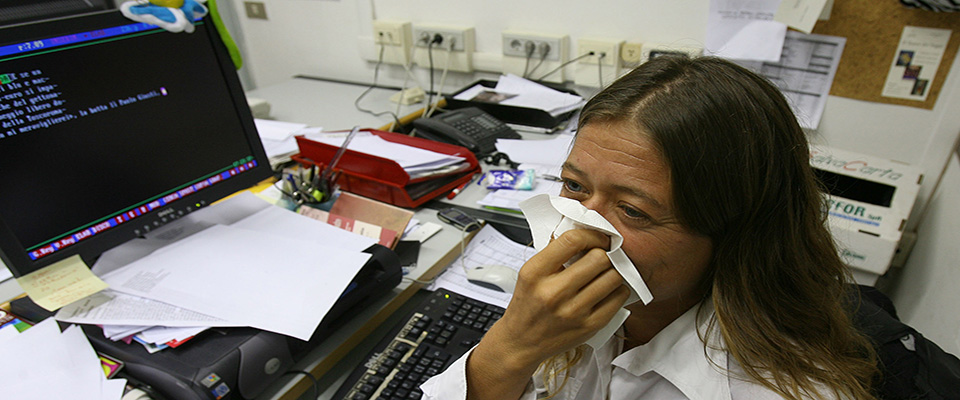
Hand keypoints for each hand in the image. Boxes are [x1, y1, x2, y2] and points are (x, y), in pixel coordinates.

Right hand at [464, 229, 629, 398]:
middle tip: (603, 255)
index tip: (597, 237)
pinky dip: (617, 289)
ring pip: (613, 277)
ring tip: (604, 272)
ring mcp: (573, 311)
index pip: (572, 240)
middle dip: (604, 253)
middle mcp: (553, 292)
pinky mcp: (589, 326)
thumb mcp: (529, 273)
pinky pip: (618, 298)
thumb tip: (584, 232)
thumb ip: (554, 253)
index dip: (592, 235)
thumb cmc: (527, 305)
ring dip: (613, 271)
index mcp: (535, 273)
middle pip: (598, 258)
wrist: (521, 342)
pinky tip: (607, 289)